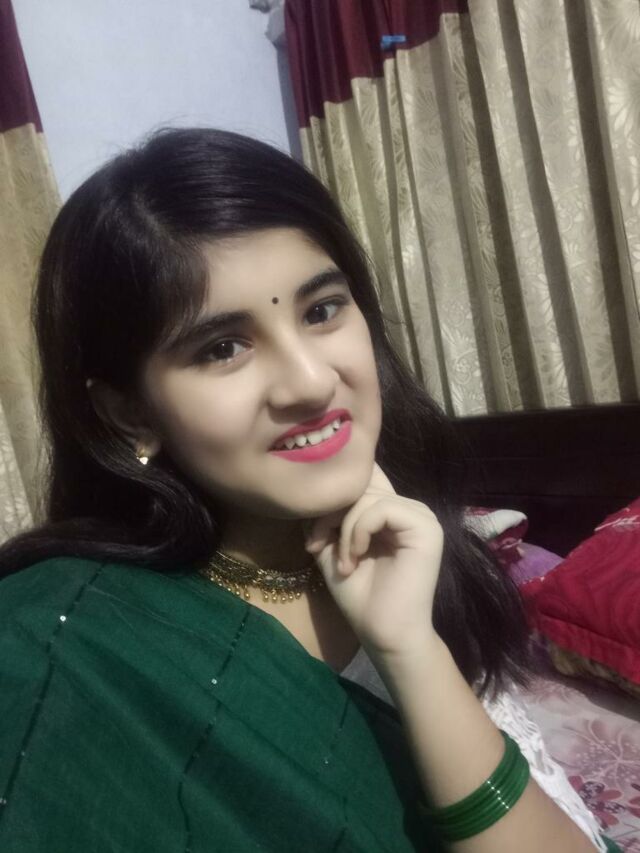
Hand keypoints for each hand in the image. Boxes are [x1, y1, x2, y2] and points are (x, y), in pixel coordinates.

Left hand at [303, 462, 443, 657]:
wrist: (383, 633)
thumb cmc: (360, 596)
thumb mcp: (332, 547)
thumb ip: (326, 516)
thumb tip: (311, 490)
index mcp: (390, 510)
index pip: (361, 476)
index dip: (333, 495)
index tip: (315, 534)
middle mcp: (408, 507)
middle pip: (360, 482)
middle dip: (330, 512)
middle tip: (317, 546)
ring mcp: (420, 516)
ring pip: (368, 495)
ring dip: (343, 528)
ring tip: (342, 561)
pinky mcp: (426, 528)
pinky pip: (382, 508)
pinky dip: (359, 530)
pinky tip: (355, 557)